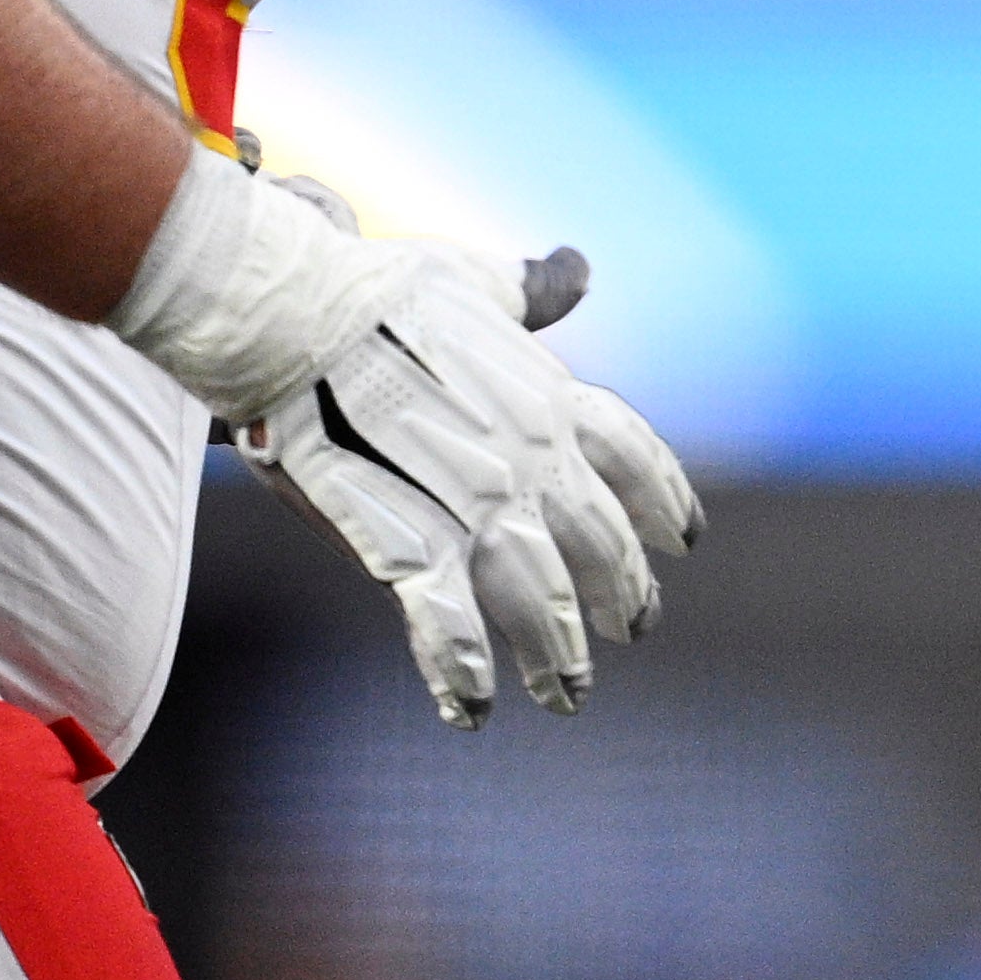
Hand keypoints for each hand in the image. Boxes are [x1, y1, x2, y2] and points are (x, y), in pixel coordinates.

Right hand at [112, 157, 705, 721]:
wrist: (295, 315)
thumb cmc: (374, 288)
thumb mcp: (472, 281)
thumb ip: (528, 292)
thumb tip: (574, 270)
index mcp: (554, 396)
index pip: (636, 458)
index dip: (665, 501)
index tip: (685, 541)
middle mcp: (535, 459)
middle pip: (600, 545)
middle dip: (622, 596)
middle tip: (633, 630)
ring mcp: (479, 506)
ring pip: (538, 600)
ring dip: (557, 656)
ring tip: (566, 694)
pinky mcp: (410, 542)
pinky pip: (449, 623)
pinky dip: (463, 671)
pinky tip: (473, 709)